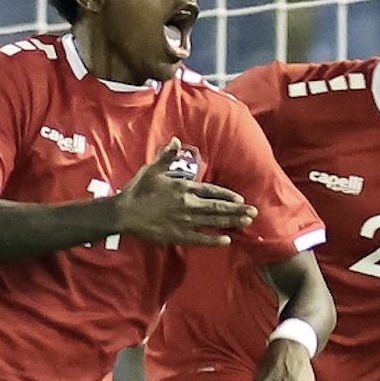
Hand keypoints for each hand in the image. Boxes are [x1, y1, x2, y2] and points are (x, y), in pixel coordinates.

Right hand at [116, 138, 257, 245]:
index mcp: (184, 187)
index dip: (227, 195)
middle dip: (237, 210)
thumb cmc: (138, 190)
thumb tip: (176, 140)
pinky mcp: (178, 235)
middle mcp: (189, 204)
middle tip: (254, 212)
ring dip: (231, 222)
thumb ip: (167, 156)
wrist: (125, 212)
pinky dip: (214, 240)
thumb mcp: (152, 169)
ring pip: (213, 222)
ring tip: (247, 223)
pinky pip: (200, 239)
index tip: (241, 198)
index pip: (212, 191)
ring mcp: (185, 221)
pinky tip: (226, 240)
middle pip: (218, 207)